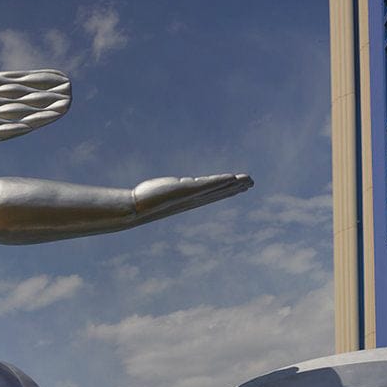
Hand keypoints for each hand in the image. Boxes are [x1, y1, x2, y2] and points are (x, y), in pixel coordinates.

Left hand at [133, 174, 252, 221]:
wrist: (135, 208)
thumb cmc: (142, 202)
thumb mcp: (155, 195)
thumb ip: (162, 192)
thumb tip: (155, 193)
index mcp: (186, 200)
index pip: (209, 194)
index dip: (224, 190)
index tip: (238, 185)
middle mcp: (191, 200)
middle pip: (217, 192)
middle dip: (234, 187)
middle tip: (251, 182)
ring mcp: (190, 196)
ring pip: (216, 189)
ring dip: (232, 184)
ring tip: (247, 180)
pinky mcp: (186, 191)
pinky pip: (207, 185)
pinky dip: (219, 182)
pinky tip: (231, 178)